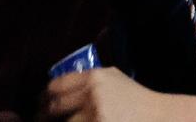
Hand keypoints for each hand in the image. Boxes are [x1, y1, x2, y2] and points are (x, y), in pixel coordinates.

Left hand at [43, 67, 195, 120]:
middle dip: (42, 116)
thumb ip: (89, 77)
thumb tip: (59, 81)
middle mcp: (92, 94)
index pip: (55, 86)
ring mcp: (94, 115)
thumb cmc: (134, 99)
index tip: (39, 106)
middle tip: (39, 120)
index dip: (42, 98)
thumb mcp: (114, 78)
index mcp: (94, 77)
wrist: (156, 117)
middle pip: (52, 107)